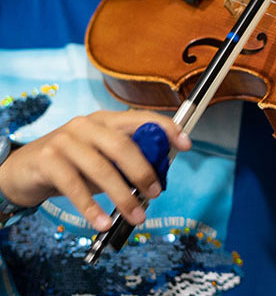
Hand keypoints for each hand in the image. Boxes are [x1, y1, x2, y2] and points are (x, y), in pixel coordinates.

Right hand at [0, 110, 190, 230]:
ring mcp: (66, 139)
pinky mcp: (47, 159)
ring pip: (101, 167)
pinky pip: (74, 185)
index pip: (141, 118)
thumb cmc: (72, 164)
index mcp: (106, 119)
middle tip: (156, 192)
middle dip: (144, 170)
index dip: (166, 129)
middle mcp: (87, 124)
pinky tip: (103, 222)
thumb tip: (158, 175)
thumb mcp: (102, 158)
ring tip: (136, 215)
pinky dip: (91, 207)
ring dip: (122, 195)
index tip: (186, 144)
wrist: (24, 169)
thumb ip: (126, 161)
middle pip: (122, 144)